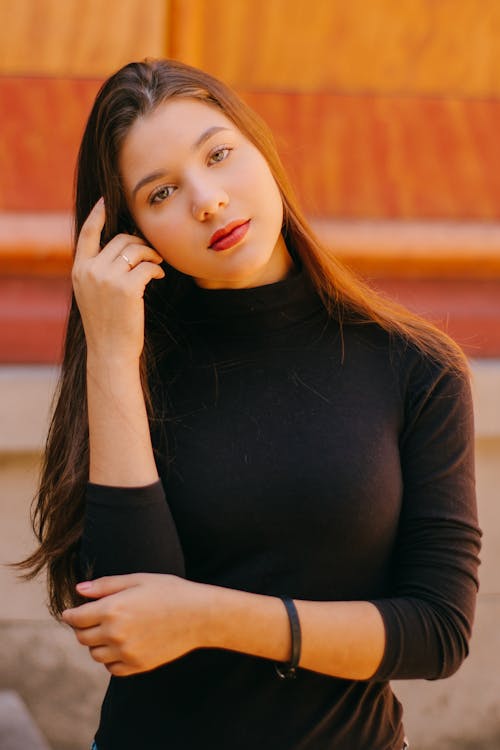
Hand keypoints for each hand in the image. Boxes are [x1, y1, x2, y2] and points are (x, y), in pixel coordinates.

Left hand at [62, 573, 207, 675]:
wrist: (200, 615)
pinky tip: (122, 644)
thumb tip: (79, 590)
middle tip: (92, 618)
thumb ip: (106, 585)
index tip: (71, 612)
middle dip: (82, 627)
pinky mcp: (137, 666)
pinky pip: (112, 668)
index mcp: (113, 609)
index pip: (76, 618)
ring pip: (95, 654)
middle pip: (82, 637)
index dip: (70, 614)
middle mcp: (115, 633)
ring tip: (111, 629)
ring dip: (96, 643)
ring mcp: (126, 652)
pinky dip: (111, 658)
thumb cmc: (170, 591)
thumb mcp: (138, 580)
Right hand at [72, 198, 164, 361]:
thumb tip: (121, 247)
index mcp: (79, 269)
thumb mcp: (92, 293)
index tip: (105, 201)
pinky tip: (158, 275)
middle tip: (150, 254)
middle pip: (120, 240)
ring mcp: (107, 278)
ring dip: (150, 254)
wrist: (110, 350)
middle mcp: (90, 270)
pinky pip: (147, 266)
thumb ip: (98, 270)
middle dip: (139, 243)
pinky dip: (156, 268)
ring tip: (156, 264)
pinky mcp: (127, 287)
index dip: (97, 215)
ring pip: (135, 249)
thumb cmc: (106, 323)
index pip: (86, 233)